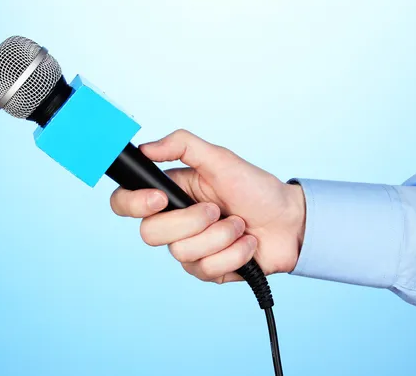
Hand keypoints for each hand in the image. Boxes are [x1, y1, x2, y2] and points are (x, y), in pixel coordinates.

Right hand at [110, 129, 305, 283]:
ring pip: (182, 253)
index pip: (125, 202)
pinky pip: (207, 269)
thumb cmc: (256, 189)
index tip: (161, 198)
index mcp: (171, 194)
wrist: (290, 222)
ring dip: (221, 236)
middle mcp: (175, 223)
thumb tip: (146, 148)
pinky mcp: (208, 270)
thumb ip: (183, 145)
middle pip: (150, 234)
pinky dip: (235, 254)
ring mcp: (190, 249)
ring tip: (240, 225)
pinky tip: (248, 244)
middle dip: (192, 221)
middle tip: (218, 209)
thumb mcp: (221, 159)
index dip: (133, 203)